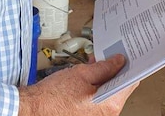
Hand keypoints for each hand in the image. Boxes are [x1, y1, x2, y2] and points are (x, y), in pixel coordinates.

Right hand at [18, 55, 136, 115]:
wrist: (33, 109)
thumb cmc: (53, 96)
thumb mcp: (82, 74)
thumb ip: (104, 67)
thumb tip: (119, 61)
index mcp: (110, 104)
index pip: (131, 82)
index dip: (130, 66)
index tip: (129, 55)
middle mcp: (108, 115)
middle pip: (120, 88)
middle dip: (114, 70)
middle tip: (109, 55)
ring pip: (109, 94)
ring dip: (104, 78)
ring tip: (94, 64)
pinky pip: (99, 101)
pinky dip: (96, 88)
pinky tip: (88, 77)